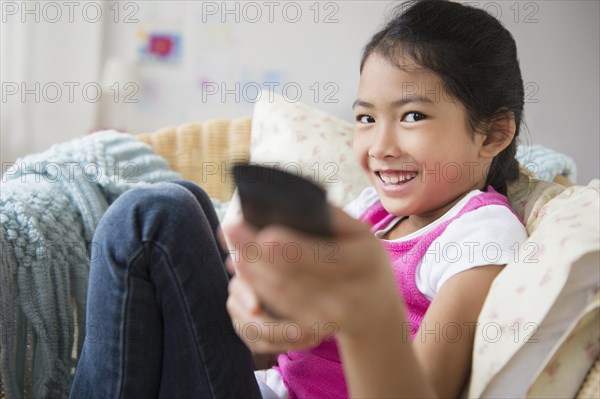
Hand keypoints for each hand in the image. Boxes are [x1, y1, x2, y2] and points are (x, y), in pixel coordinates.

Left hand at [224, 205, 401, 353]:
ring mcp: (330, 316)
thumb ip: (336, 217)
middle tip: (231, 228)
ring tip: (232, 247)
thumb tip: (298, 201)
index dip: (291, 248)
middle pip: (293, 275)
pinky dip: (257, 288)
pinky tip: (243, 270)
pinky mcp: (313, 329)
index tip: (264, 233)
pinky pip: (278, 308)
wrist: (376, 312)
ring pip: (281, 293)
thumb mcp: (362, 235)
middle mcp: (348, 295)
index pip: (323, 255)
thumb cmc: (367, 262)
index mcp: (363, 262)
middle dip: (257, 253)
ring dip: (251, 270)